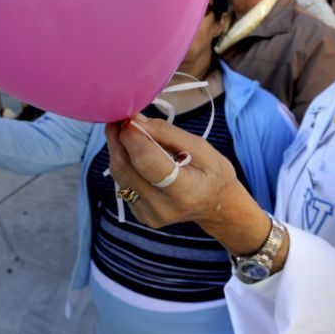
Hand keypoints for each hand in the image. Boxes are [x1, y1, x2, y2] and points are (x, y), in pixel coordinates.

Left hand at [105, 115, 273, 256]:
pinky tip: (133, 154)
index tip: (128, 118)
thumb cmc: (212, 172)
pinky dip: (124, 164)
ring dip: (118, 149)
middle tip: (120, 119)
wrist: (216, 205)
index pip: (146, 161)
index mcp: (185, 191)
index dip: (133, 137)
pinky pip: (122, 183)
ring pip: (119, 174)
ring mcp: (149, 214)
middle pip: (125, 168)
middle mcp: (163, 207)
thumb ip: (166, 133)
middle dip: (119, 139)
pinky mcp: (139, 215)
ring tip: (127, 132)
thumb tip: (135, 120)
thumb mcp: (200, 146)